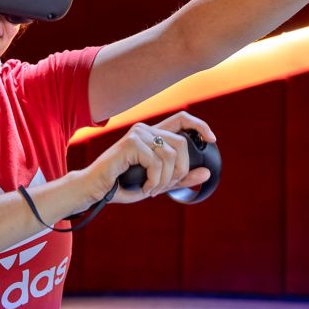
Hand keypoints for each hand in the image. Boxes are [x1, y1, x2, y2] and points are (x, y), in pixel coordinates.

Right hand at [81, 111, 214, 204]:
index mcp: (153, 134)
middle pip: (182, 144)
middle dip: (180, 170)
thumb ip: (180, 178)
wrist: (96, 189)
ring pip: (171, 156)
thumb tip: (206, 173)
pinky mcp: (131, 143)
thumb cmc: (123, 184)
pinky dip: (153, 181)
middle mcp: (146, 129)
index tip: (212, 139)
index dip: (200, 125)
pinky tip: (144, 187)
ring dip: (164, 180)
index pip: (182, 118)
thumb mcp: (158, 182)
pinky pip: (156, 163)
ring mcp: (138, 134)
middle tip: (164, 186)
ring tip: (152, 188)